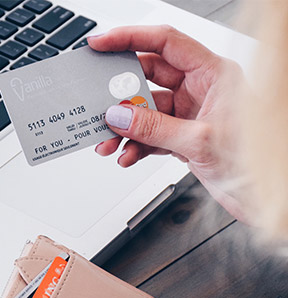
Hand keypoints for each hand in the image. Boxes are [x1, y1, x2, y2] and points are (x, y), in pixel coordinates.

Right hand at [88, 26, 245, 220]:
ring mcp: (188, 115)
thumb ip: (155, 128)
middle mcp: (199, 90)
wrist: (261, 194)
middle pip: (148, 79)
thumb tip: (120, 117)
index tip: (102, 44)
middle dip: (120, 96)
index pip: (164, 43)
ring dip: (124, 129)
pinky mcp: (181, 137)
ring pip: (145, 113)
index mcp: (212, 74)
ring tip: (109, 142)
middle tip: (99, 105)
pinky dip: (135, 147)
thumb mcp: (200, 139)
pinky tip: (127, 155)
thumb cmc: (254, 160)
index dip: (130, 39)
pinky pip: (150, 136)